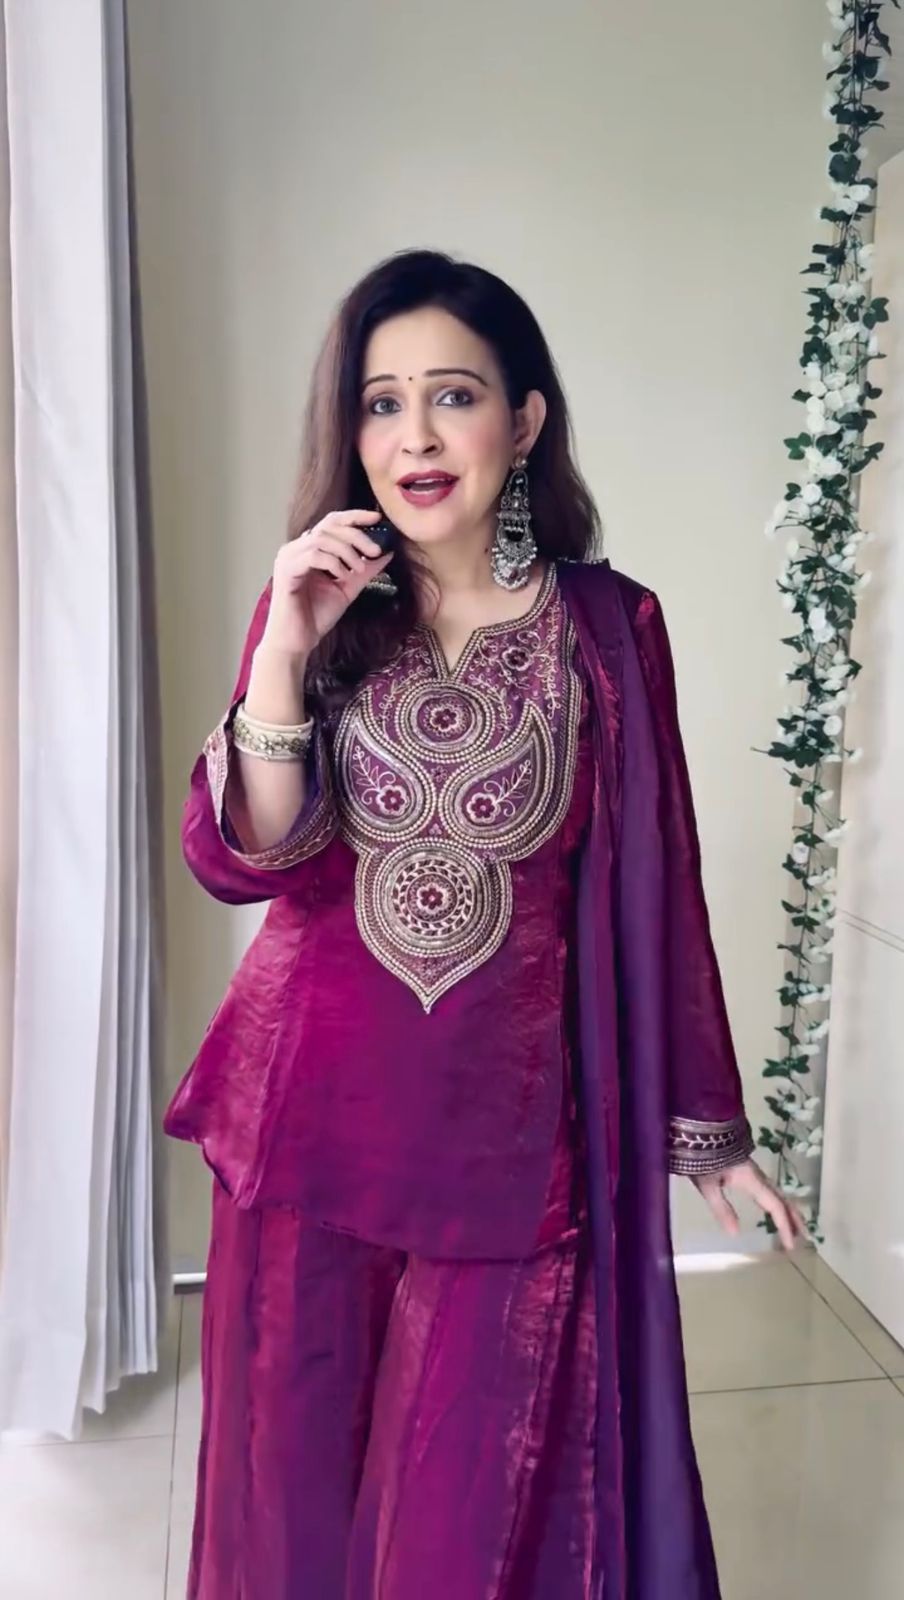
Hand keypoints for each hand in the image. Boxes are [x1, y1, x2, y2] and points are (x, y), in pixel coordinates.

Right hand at [260, 510, 394, 657]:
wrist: (296, 642)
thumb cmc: (315, 616)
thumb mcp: (347, 589)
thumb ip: (365, 570)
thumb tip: (387, 552)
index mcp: (308, 549)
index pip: (331, 522)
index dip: (354, 516)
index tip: (377, 518)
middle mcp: (296, 548)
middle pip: (329, 525)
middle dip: (357, 535)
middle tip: (376, 550)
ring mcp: (288, 557)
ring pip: (322, 538)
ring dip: (347, 551)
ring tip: (358, 570)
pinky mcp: (285, 570)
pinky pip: (313, 555)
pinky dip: (333, 562)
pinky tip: (342, 576)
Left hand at [691, 1158, 810, 1251]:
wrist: (702, 1133)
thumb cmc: (704, 1160)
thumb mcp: (708, 1185)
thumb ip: (722, 1209)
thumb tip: (736, 1234)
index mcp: (752, 1181)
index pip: (775, 1206)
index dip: (784, 1225)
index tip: (790, 1245)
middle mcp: (759, 1177)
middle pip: (782, 1199)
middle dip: (794, 1219)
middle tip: (804, 1238)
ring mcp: (755, 1173)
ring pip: (778, 1194)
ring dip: (789, 1211)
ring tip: (795, 1228)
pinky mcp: (749, 1171)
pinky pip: (770, 1190)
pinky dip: (779, 1203)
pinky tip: (774, 1209)